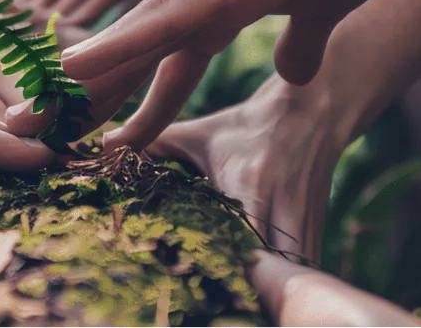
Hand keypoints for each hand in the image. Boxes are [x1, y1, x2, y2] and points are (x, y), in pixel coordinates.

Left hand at [55, 0, 420, 149]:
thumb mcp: (326, 1)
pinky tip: (75, 67)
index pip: (162, 68)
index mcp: (217, 4)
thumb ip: (301, 38)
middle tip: (17, 134)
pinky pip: (164, 17)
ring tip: (21, 119)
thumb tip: (289, 73)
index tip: (95, 147)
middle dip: (74, 101)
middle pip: (125, 57)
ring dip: (76, 85)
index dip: (130, 110)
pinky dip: (118, 44)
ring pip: (128, 42)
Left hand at [143, 75, 420, 326]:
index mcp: (250, 182)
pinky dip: (291, 290)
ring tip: (239, 308)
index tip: (201, 286)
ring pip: (297, 278)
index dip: (225, 267)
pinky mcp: (319, 233)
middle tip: (216, 308)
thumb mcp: (199, 132)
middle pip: (272, 269)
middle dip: (247, 291)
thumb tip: (101, 146)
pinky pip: (307, 272)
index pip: (241, 236)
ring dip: (272, 295)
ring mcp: (306, 223)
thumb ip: (152, 142)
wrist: (311, 112)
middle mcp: (284, 205)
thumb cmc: (245, 126)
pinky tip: (270, 303)